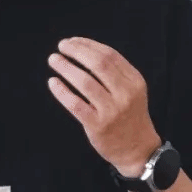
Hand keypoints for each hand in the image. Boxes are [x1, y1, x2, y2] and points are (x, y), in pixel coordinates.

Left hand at [47, 37, 160, 175]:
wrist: (138, 150)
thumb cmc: (129, 116)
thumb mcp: (131, 91)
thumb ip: (114, 73)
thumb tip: (83, 50)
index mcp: (134, 81)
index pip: (109, 55)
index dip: (88, 45)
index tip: (72, 41)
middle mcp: (125, 94)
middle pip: (98, 64)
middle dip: (76, 51)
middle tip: (61, 46)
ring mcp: (111, 110)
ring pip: (85, 82)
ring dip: (66, 68)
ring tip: (53, 60)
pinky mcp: (98, 125)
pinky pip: (75, 104)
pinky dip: (62, 91)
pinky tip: (53, 82)